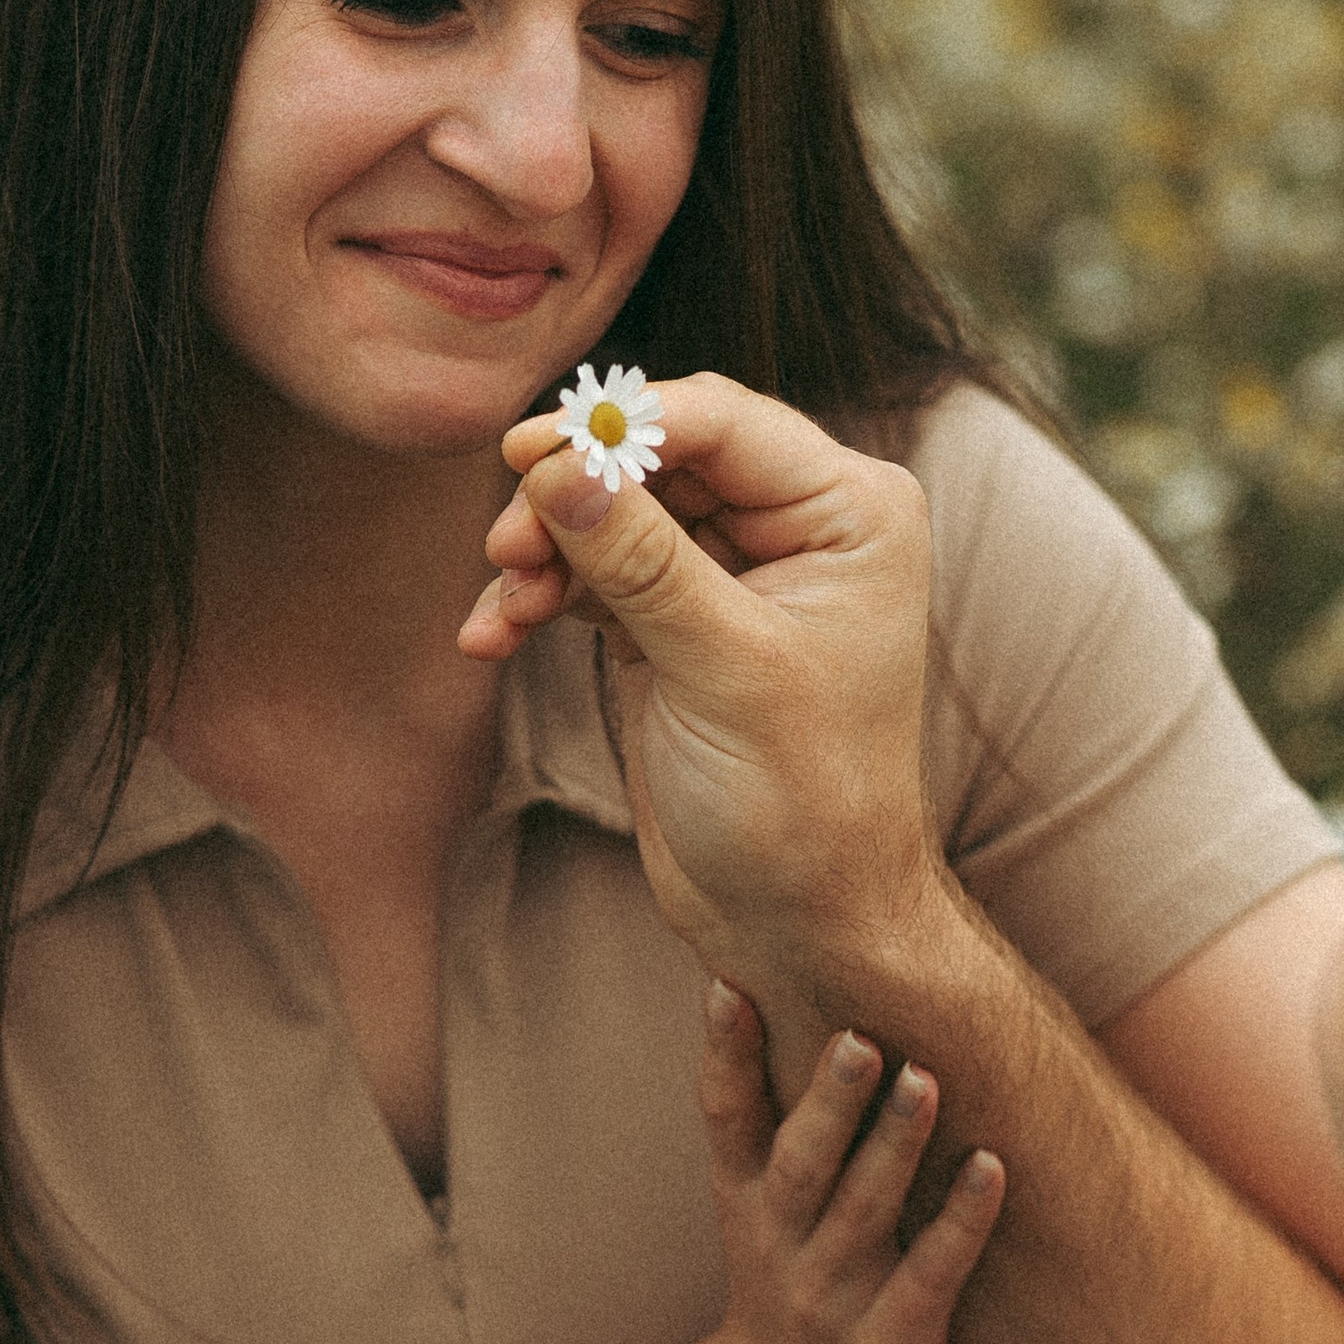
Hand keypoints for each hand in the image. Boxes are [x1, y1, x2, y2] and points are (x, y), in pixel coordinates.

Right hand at [455, 375, 948, 1023]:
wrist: (799, 922)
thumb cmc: (804, 804)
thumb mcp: (725, 670)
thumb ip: (641, 560)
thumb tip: (559, 462)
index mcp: (851, 512)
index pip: (723, 422)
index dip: (621, 426)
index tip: (526, 451)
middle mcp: (798, 526)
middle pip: (657, 460)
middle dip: (573, 497)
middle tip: (505, 545)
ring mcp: (731, 572)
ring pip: (612, 514)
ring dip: (546, 551)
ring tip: (506, 609)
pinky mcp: (673, 622)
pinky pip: (591, 574)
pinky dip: (540, 596)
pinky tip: (492, 637)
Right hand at [695, 982, 1003, 1343]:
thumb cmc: (785, 1282)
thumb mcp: (752, 1208)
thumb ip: (768, 1117)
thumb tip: (764, 986)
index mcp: (743, 1203)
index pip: (724, 1121)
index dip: (723, 1055)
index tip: (728, 986)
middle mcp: (780, 1246)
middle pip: (800, 1166)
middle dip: (828, 1102)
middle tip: (858, 1034)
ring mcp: (834, 1298)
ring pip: (864, 1214)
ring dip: (896, 1147)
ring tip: (927, 1080)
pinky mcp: (894, 1342)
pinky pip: (931, 1275)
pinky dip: (960, 1222)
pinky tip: (992, 1168)